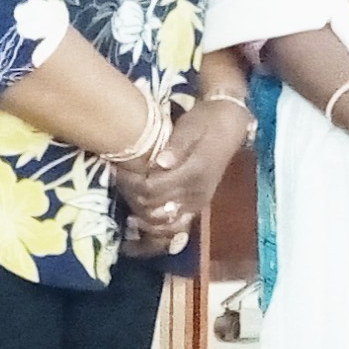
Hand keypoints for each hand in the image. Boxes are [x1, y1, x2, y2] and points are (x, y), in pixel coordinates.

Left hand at [118, 99, 246, 234]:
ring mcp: (198, 203)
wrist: (230, 126)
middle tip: (120, 180)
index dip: (132, 183)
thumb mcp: (190, 127)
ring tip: (128, 197)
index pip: (153, 189)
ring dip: (143, 215)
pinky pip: (175, 226)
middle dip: (133, 196)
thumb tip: (160, 162)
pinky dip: (157, 226)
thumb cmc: (206, 122)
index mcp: (194, 173)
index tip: (118, 170)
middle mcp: (196, 194)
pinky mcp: (198, 205)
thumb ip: (176, 146)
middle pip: (154, 207)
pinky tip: (142, 218)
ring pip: (164, 223)